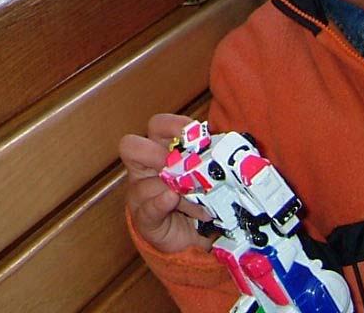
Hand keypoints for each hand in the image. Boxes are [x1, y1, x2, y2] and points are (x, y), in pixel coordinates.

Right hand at [119, 114, 217, 253]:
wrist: (191, 238)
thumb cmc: (197, 199)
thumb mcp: (204, 176)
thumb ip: (210, 160)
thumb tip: (231, 148)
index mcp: (159, 149)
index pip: (156, 126)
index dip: (174, 125)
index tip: (198, 136)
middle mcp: (143, 168)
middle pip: (132, 146)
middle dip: (155, 154)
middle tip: (180, 166)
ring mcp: (139, 193)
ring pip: (147, 183)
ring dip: (178, 191)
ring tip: (202, 205)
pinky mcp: (143, 219)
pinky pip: (147, 208)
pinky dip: (161, 202)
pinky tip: (174, 201)